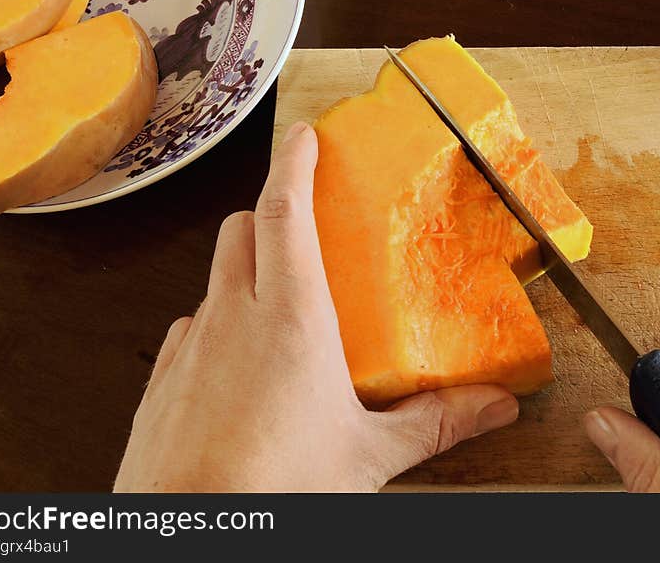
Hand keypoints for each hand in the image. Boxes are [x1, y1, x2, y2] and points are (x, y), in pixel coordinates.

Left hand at [114, 122, 518, 491]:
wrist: (192, 531)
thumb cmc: (276, 489)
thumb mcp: (367, 456)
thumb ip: (435, 422)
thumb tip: (495, 406)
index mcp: (292, 317)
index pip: (285, 211)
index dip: (293, 163)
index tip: (304, 136)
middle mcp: (234, 315)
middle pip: (243, 227)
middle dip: (269, 211)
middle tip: (301, 222)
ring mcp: (191, 343)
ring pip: (215, 274)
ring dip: (243, 267)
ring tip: (276, 297)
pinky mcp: (163, 377)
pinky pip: (189, 325)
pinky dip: (215, 321)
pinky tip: (236, 359)